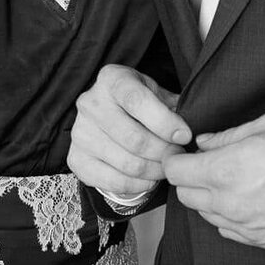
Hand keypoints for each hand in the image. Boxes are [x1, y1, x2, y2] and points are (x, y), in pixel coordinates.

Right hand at [69, 65, 191, 202]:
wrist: (107, 115)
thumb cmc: (138, 103)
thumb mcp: (156, 93)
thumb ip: (173, 107)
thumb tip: (189, 131)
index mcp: (111, 79)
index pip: (137, 100)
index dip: (165, 122)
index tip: (185, 136)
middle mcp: (90, 103)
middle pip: (134, 138)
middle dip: (165, 153)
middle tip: (179, 156)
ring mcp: (80, 132)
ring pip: (127, 163)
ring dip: (155, 171)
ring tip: (167, 167)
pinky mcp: (76, 158)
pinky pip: (112, 181)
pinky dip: (138, 185)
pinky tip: (149, 178)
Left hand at [165, 114, 264, 248]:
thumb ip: (228, 136)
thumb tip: (206, 142)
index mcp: (227, 171)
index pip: (175, 172)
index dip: (176, 159)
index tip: (185, 152)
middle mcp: (232, 204)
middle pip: (186, 196)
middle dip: (190, 178)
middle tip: (209, 162)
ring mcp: (248, 228)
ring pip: (207, 215)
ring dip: (210, 197)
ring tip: (234, 178)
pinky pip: (231, 231)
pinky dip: (230, 215)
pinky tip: (250, 198)